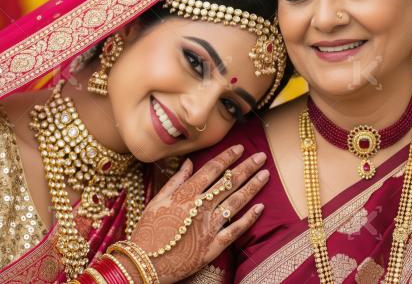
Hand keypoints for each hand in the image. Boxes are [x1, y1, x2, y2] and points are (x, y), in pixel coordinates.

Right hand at [128, 144, 268, 282]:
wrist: (146, 263)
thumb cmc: (148, 231)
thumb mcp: (156, 201)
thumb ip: (175, 181)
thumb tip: (189, 163)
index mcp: (185, 194)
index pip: (212, 170)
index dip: (228, 157)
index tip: (240, 148)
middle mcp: (201, 207)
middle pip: (229, 183)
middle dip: (247, 167)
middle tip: (261, 156)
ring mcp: (209, 226)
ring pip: (236, 202)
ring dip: (252, 187)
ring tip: (265, 174)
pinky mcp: (214, 245)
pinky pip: (236, 230)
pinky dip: (249, 218)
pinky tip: (261, 208)